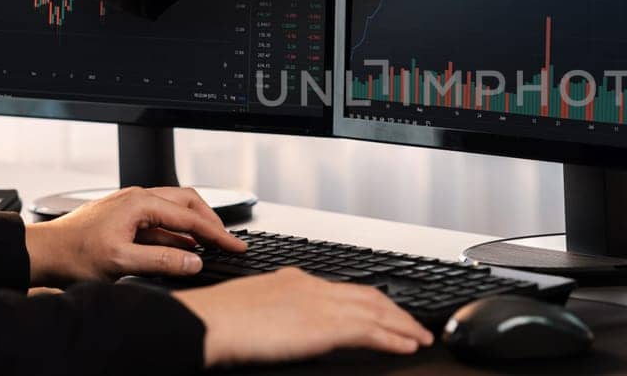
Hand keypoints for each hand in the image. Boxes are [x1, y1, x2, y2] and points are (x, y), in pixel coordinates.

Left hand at [23, 187, 246, 285]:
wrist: (41, 253)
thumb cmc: (72, 254)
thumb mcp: (121, 262)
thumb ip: (162, 261)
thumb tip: (194, 260)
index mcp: (139, 203)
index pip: (190, 217)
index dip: (217, 234)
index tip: (235, 246)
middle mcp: (136, 198)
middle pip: (187, 202)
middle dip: (211, 221)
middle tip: (227, 241)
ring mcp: (129, 206)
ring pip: (173, 209)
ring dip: (193, 227)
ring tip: (209, 245)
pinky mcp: (123, 218)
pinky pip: (158, 220)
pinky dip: (175, 233)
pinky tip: (181, 249)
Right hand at [173, 268, 433, 366]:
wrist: (207, 323)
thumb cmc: (216, 321)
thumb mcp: (253, 308)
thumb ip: (276, 311)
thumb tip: (284, 325)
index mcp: (294, 279)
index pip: (344, 289)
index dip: (370, 300)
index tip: (384, 311)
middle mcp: (312, 286)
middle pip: (367, 296)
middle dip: (394, 310)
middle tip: (413, 324)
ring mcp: (320, 304)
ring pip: (376, 311)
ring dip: (402, 325)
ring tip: (419, 337)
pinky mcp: (324, 326)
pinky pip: (371, 330)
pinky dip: (394, 337)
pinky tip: (407, 345)